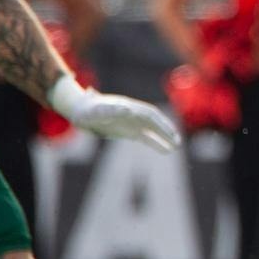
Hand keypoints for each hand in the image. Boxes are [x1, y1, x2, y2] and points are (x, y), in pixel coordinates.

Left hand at [49, 74, 182, 152]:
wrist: (81, 112)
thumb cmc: (87, 111)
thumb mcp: (97, 111)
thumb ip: (111, 110)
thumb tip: (128, 109)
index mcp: (129, 107)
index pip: (149, 114)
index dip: (160, 123)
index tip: (169, 132)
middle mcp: (135, 114)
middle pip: (155, 122)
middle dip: (166, 130)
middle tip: (177, 141)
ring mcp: (134, 122)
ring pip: (154, 130)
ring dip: (165, 137)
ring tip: (177, 146)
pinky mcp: (131, 131)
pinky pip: (147, 138)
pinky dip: (157, 143)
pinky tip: (167, 151)